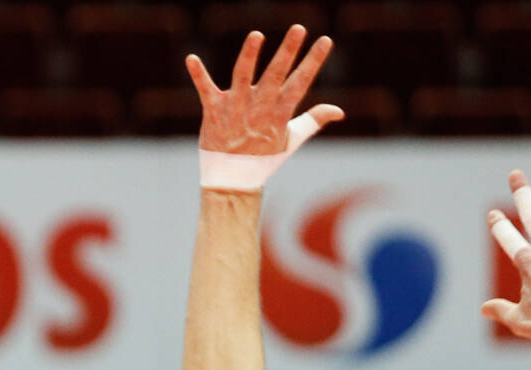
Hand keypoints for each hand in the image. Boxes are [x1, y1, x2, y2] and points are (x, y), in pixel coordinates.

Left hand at [186, 25, 341, 154]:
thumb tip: (339, 111)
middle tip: (299, 28)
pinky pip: (205, 89)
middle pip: (275, 75)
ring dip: (249, 55)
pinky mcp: (214, 111)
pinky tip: (191, 58)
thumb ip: (314, 121)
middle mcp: (258, 108)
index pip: (300, 83)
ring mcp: (235, 108)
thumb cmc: (263, 159)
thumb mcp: (291, 141)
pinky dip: (198, 74)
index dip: (313, 62)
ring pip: (242, 76)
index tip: (325, 40)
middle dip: (287, 52)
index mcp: (279, 114)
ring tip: (257, 35)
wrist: (232, 181)